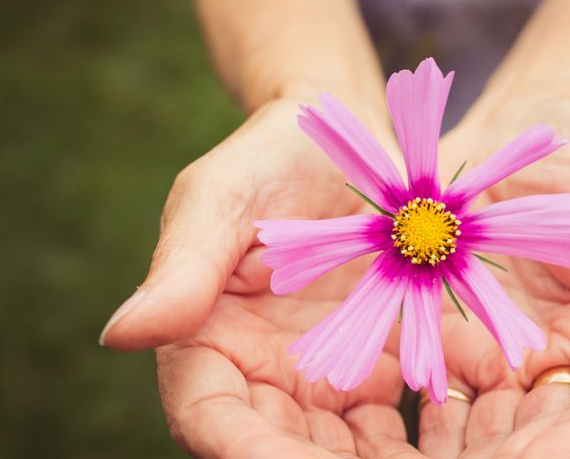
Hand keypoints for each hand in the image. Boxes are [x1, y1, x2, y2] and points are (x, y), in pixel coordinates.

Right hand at [100, 100, 422, 457]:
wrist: (346, 141)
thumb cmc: (267, 158)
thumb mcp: (219, 200)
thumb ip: (182, 270)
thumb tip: (118, 336)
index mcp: (204, 340)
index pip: (208, 417)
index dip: (240, 450)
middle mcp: (259, 374)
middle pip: (276, 449)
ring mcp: (319, 379)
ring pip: (334, 452)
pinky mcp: (374, 371)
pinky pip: (389, 426)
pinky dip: (411, 444)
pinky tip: (450, 443)